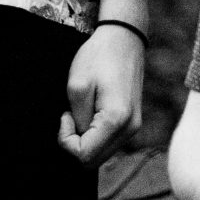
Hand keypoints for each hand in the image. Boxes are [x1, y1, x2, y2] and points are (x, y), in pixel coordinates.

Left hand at [61, 22, 145, 166]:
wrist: (123, 39)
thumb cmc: (98, 57)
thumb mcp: (77, 86)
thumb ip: (76, 121)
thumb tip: (78, 139)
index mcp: (116, 120)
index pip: (83, 155)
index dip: (66, 140)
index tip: (66, 115)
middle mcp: (130, 128)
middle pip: (93, 161)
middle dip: (75, 144)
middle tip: (71, 115)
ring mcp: (134, 126)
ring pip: (101, 153)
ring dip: (85, 140)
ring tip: (82, 111)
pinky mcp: (132, 121)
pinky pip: (108, 142)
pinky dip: (95, 135)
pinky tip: (92, 113)